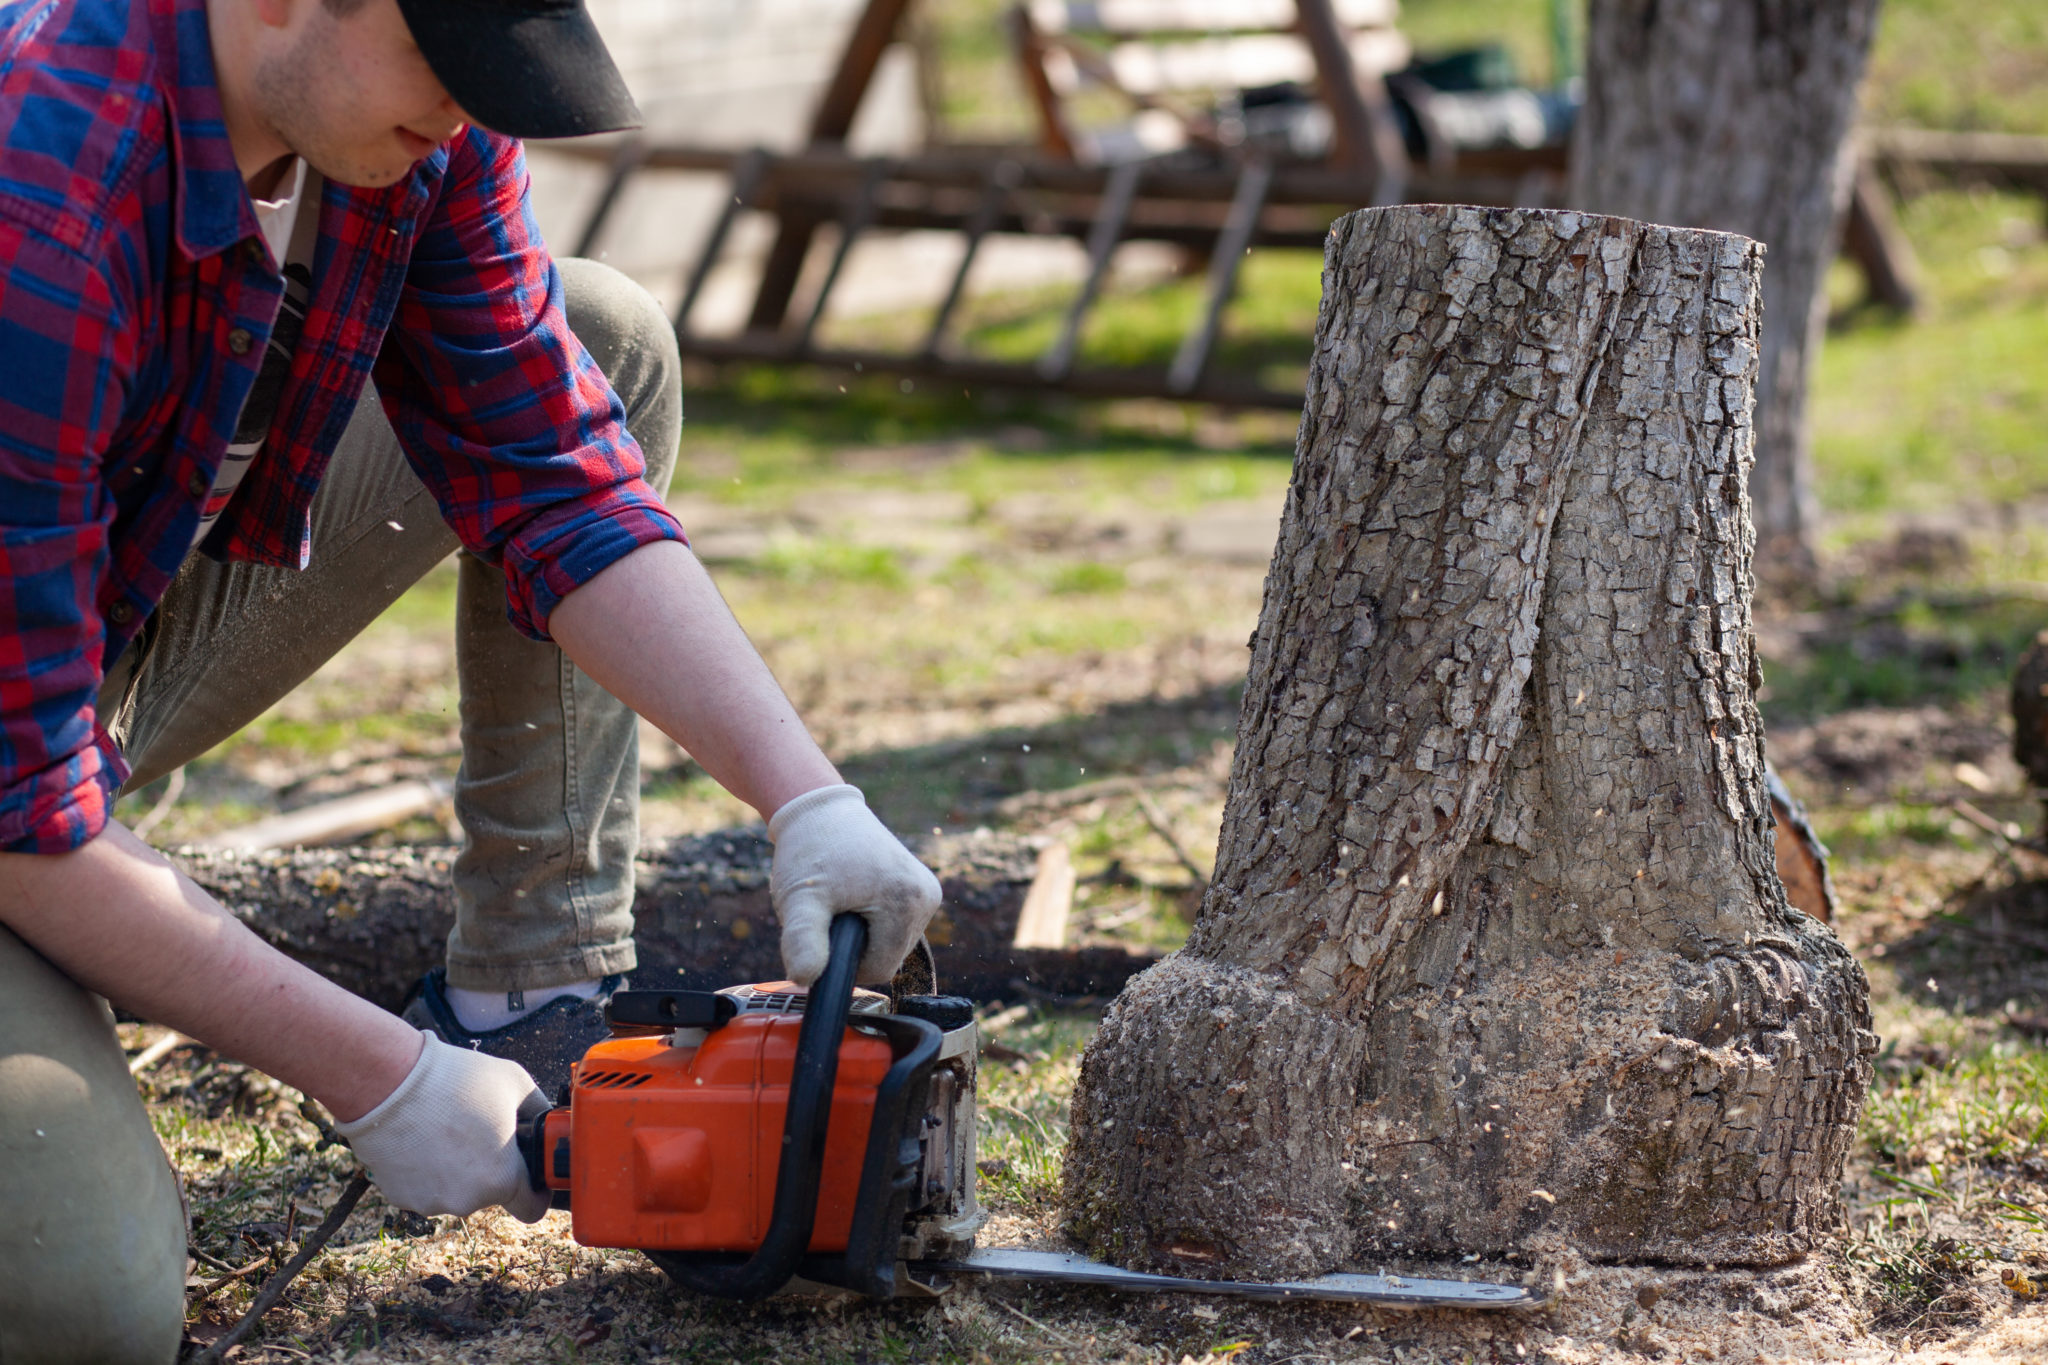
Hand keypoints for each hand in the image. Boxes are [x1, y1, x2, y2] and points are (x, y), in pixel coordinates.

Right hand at [335, 1031, 549, 1222]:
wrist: (388, 1082)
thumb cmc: (455, 1080)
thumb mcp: (516, 1083)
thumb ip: (539, 1111)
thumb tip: (547, 1123)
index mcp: (502, 1179)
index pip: (532, 1208)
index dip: (536, 1191)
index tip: (531, 1173)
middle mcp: (467, 1201)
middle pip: (493, 1193)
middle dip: (494, 1168)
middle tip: (481, 1132)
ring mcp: (430, 1202)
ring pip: (458, 1191)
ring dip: (459, 1170)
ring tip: (448, 1129)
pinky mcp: (401, 1198)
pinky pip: (427, 1188)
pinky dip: (429, 1171)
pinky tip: (423, 1139)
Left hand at [768, 784, 940, 984]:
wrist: (822, 810)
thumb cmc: (810, 851)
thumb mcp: (799, 899)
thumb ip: (802, 941)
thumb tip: (806, 980)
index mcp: (907, 901)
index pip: (880, 969)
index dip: (845, 960)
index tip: (824, 928)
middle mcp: (927, 896)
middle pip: (889, 957)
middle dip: (855, 944)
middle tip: (831, 907)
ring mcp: (928, 891)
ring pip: (893, 943)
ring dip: (863, 933)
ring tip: (842, 897)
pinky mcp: (923, 887)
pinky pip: (897, 926)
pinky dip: (874, 920)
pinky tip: (856, 894)